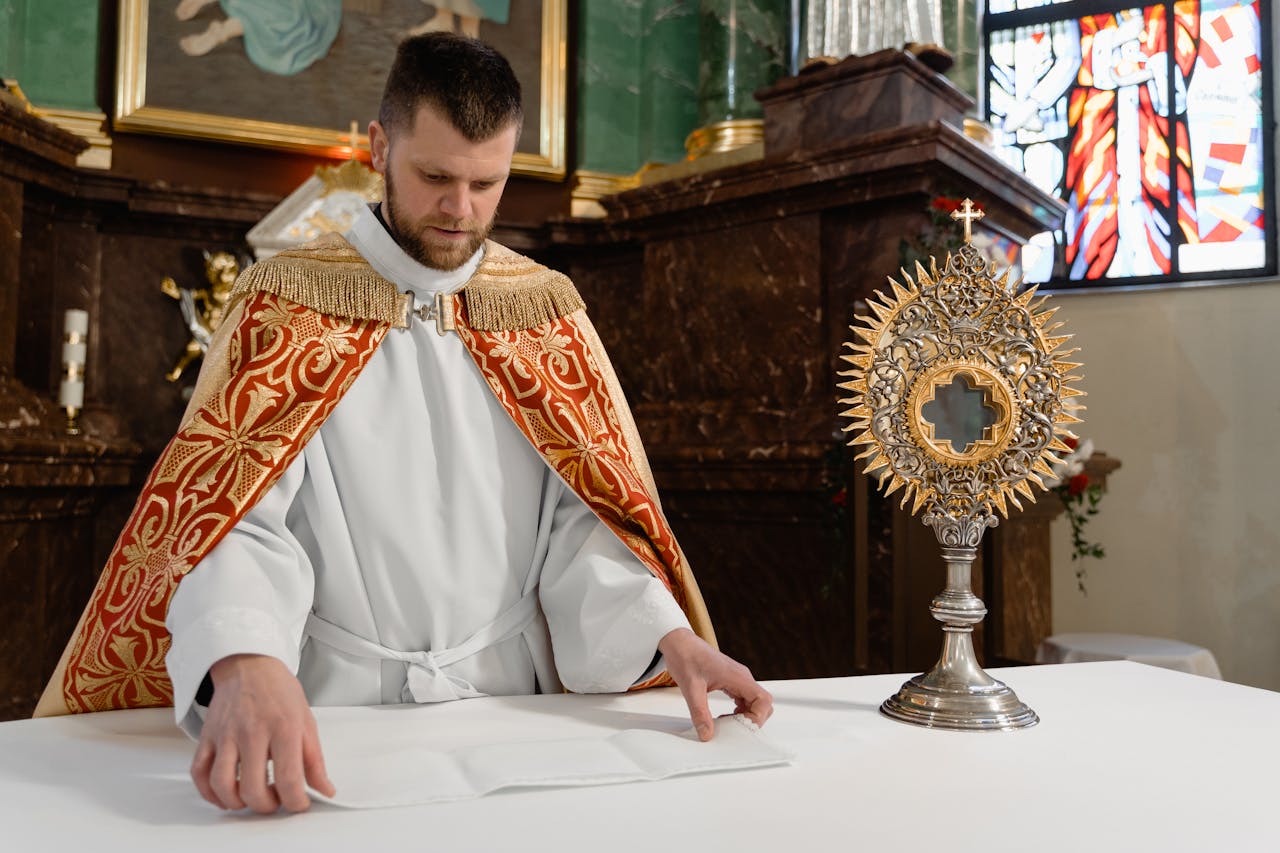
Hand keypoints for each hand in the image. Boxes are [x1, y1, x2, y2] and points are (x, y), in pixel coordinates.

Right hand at [190, 654, 334, 813]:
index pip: (289, 779)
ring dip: (237, 803)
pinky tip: (225, 794)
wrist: (250, 665)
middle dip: (267, 806)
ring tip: (250, 799)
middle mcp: (252, 732)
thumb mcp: (307, 722)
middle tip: (275, 801)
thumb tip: (324, 789)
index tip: (299, 804)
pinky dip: (209, 792)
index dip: (296, 802)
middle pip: (253, 789)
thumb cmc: (280, 693)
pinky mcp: (207, 737)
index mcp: (283, 728)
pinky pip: (199, 774)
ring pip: (222, 785)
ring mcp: (226, 735)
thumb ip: (315, 760)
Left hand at [657, 628, 772, 741]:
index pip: (763, 700)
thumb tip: (706, 734)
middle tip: (734, 728)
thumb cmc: (685, 657)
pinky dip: (739, 711)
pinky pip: (744, 699)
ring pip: (754, 702)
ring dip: (745, 716)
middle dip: (752, 719)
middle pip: (763, 703)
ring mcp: (737, 678)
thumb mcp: (690, 688)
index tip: (741, 727)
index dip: (757, 717)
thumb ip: (699, 713)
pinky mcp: (731, 680)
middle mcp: (741, 677)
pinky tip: (724, 717)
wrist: (679, 642)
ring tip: (726, 725)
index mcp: (737, 677)